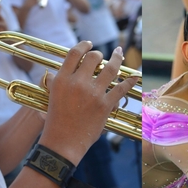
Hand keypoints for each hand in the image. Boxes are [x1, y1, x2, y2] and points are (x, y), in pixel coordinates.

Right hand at [39, 41, 139, 164]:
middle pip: (93, 57)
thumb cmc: (56, 120)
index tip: (89, 44)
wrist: (63, 143)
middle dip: (99, 54)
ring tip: (119, 53)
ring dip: (117, 59)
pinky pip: (121, 88)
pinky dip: (130, 80)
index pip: (74, 53)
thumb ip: (58, 81)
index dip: (84, 45)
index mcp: (62, 79)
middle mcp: (78, 83)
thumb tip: (62, 71)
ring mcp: (93, 93)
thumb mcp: (52, 96)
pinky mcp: (105, 105)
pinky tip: (135, 75)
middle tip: (101, 56)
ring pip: (110, 68)